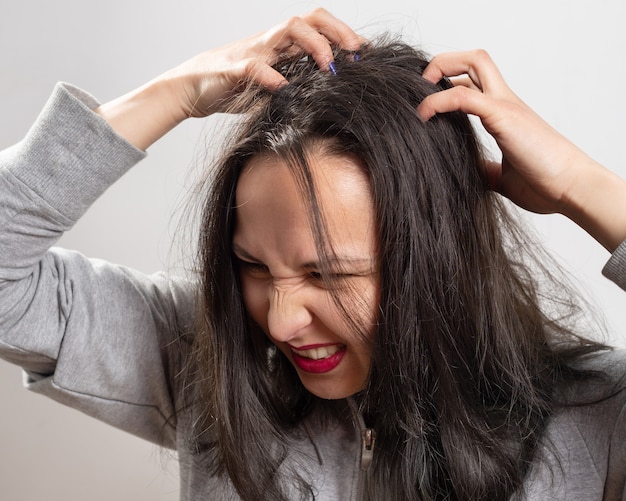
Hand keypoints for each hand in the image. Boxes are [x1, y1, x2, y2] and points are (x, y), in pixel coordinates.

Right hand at [165, 8, 364, 118]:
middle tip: (356, 54)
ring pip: (287, 30)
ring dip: (313, 44)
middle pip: (310, 19)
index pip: (319, 27)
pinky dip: (271, 77)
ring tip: (327, 67)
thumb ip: (296, 86)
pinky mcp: (235, 70)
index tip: (365, 54)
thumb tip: (329, 101)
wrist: (194, 88)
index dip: (344, 36)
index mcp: (283, 46)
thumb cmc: (236, 87)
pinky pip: (255, 68)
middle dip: (338, 32)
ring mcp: (255, 53)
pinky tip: (285, 89)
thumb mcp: (273, 87)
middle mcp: (272, 43)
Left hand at [417, 50, 625, 250]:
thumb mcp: (502, 177)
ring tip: (420, 97)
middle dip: (444, 63)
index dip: (449, 84)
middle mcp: (506, 103)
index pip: (475, 82)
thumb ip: (484, 170)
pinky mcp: (504, 117)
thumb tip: (466, 173)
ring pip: (474, 63)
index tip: (427, 104)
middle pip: (476, 60)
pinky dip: (438, 101)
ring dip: (441, 70)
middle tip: (422, 87)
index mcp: (505, 114)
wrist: (571, 189)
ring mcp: (506, 106)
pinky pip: (464, 97)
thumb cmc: (544, 184)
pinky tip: (423, 116)